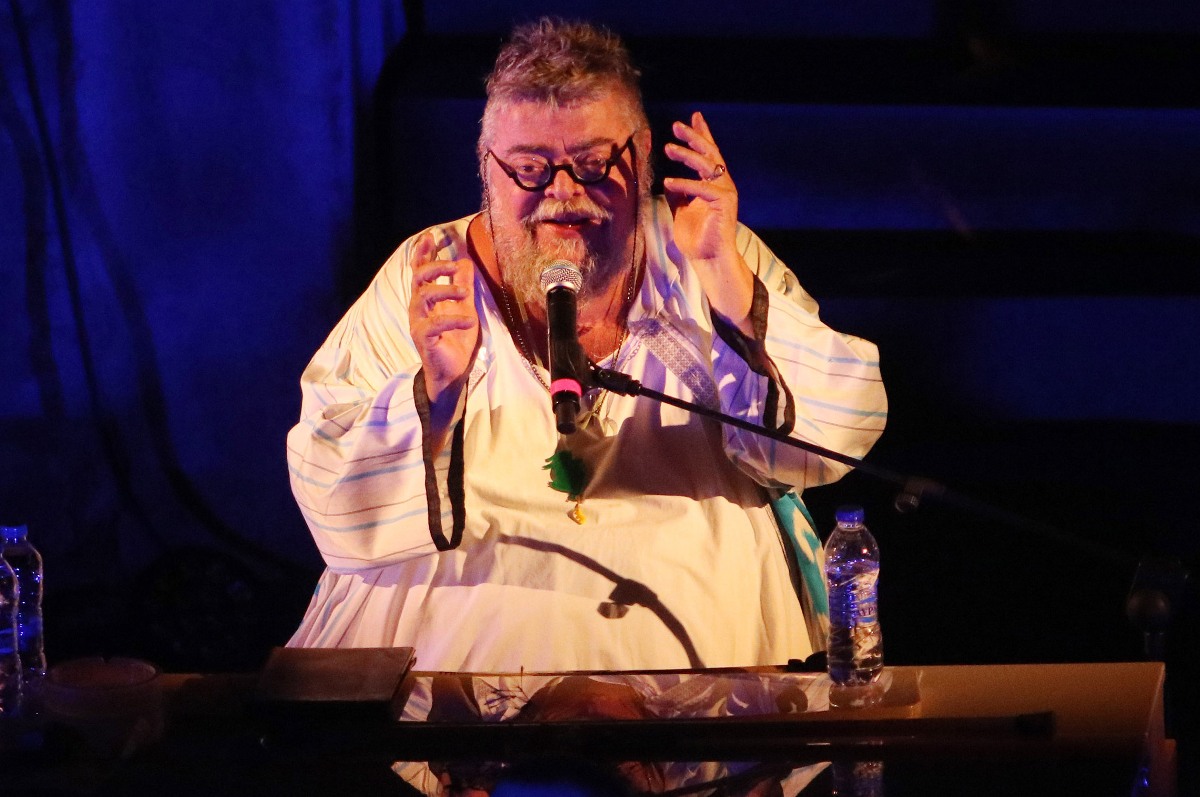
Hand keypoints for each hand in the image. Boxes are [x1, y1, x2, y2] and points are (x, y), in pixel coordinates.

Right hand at [408, 232, 478, 403]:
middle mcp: (419, 309)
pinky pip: (434, 324)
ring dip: (445, 290)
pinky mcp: (424, 339)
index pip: (421, 272)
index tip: (430, 237)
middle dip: (435, 266)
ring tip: (464, 293)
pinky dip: (453, 319)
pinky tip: (468, 321)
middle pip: (418, 278)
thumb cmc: (455, 341)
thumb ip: (463, 287)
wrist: (452, 373)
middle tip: (455, 265)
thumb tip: (466, 261)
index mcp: (428, 300)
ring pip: (423, 297)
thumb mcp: (464, 309)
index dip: (423, 254)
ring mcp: (419, 323)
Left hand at [663, 111, 754, 333]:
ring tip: (668, 148)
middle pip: (710, 154)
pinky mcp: (724, 204)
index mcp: (714, 184)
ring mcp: (726, 193)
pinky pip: (702, 188)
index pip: (708, 154)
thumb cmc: (696, 237)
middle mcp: (723, 184)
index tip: (693, 117)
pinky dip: (684, 184)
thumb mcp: (682, 210)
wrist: (708, 259)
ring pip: (707, 166)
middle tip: (677, 125)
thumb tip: (669, 180)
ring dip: (687, 155)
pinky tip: (668, 182)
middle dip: (694, 137)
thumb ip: (680, 193)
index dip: (701, 135)